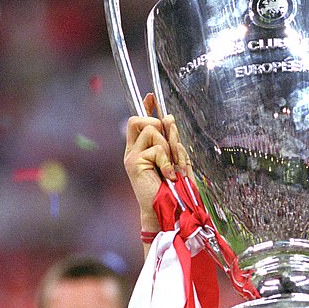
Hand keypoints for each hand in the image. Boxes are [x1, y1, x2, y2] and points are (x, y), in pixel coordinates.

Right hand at [123, 93, 188, 229]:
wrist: (167, 211)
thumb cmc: (174, 189)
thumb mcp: (177, 160)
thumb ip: (171, 141)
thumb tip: (167, 117)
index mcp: (143, 149)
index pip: (140, 122)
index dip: (146, 108)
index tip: (150, 96)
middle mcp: (134, 150)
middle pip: (142, 120)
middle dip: (161, 130)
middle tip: (170, 152)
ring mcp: (132, 156)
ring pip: (153, 131)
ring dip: (168, 149)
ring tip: (170, 169)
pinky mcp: (133, 162)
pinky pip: (157, 148)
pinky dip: (167, 161)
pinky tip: (168, 175)